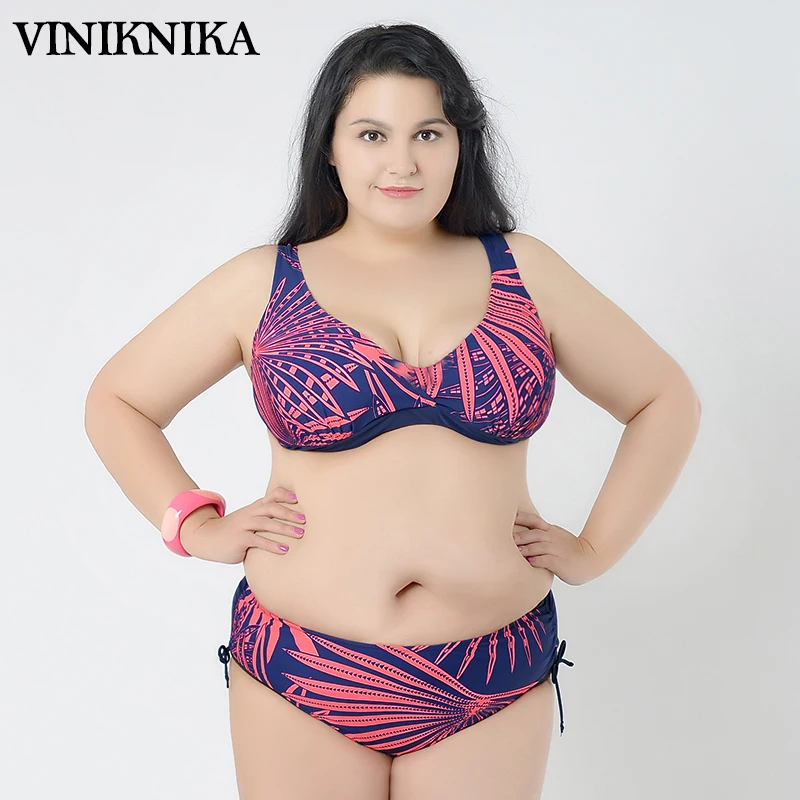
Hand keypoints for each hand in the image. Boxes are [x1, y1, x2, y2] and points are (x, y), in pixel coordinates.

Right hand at [180, 486, 305, 563]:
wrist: (206, 537)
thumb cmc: (232, 531)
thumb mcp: (248, 521)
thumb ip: (264, 520)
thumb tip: (289, 524)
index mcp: (254, 508)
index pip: (272, 496)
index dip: (287, 495)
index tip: (301, 498)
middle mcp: (250, 513)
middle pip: (273, 508)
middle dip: (291, 513)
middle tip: (306, 519)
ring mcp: (244, 525)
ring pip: (267, 523)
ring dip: (285, 528)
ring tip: (301, 534)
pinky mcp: (240, 539)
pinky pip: (258, 541)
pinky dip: (272, 545)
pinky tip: (284, 549)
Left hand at [513, 510, 599, 585]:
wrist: (590, 558)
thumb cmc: (571, 550)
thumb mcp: (556, 537)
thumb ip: (541, 535)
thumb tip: (521, 535)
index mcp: (550, 530)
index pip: (533, 520)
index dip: (520, 518)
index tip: (507, 518)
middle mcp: (552, 538)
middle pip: (532, 533)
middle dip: (518, 536)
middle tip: (503, 539)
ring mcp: (556, 549)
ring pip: (538, 546)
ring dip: (525, 548)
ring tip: (514, 551)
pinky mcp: (559, 562)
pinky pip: (546, 559)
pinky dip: (537, 560)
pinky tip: (529, 562)